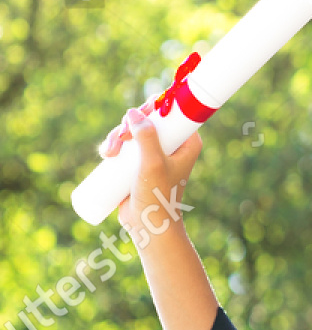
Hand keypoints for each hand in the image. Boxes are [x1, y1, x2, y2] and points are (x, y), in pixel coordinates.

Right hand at [99, 101, 202, 236]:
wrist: (148, 224)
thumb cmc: (158, 196)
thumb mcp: (152, 164)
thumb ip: (147, 137)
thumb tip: (133, 112)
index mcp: (188, 142)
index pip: (174, 111)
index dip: (155, 105)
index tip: (139, 113)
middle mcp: (174, 144)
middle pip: (149, 117)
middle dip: (129, 123)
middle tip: (121, 139)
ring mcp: (155, 152)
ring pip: (133, 130)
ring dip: (117, 135)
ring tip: (110, 153)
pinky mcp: (139, 162)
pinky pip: (125, 144)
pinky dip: (114, 144)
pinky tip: (107, 153)